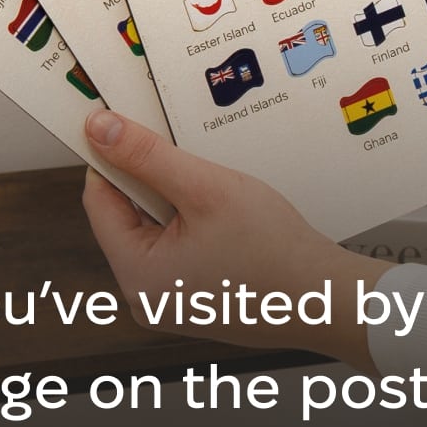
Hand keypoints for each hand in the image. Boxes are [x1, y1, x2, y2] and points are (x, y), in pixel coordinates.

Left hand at [82, 109, 386, 368]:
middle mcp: (146, 298)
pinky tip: (220, 210)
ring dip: (173, 198)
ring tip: (208, 182)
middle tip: (178, 149)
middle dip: (148, 178)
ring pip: (154, 230)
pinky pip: (176, 249)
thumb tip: (98, 129)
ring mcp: (171, 304)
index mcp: (137, 277)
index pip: (99, 200)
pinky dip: (190, 222)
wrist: (328, 300)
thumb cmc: (272, 251)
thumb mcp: (205, 188)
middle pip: (125, 216)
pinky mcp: (195, 301)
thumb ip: (146, 157)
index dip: (110, 156)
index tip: (124, 122)